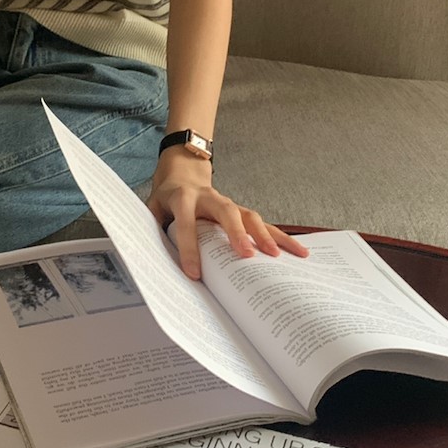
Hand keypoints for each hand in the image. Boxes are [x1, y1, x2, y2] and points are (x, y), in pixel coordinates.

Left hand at [148, 147, 309, 279]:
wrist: (182, 174)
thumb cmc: (166, 198)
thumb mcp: (151, 209)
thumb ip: (151, 229)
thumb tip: (148, 261)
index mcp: (183, 198)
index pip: (186, 223)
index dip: (189, 248)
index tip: (194, 274)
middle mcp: (209, 198)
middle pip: (226, 212)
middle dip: (237, 233)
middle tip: (247, 255)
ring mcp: (229, 203)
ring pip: (250, 216)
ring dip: (265, 235)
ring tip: (277, 256)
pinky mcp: (241, 212)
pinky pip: (263, 224)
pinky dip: (280, 237)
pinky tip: (299, 250)